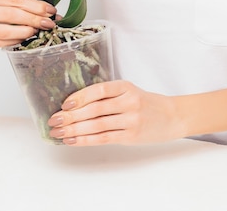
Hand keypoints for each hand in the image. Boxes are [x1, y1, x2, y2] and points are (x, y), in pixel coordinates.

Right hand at [0, 0, 56, 49]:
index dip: (35, 6)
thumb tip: (45, 11)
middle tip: (49, 23)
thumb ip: (16, 2)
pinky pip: (0, 44)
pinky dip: (15, 41)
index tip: (50, 10)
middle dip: (34, 19)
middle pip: (12, 16)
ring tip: (37, 31)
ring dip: (26, 32)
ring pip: (5, 32)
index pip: (15, 1)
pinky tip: (24, 38)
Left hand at [47, 80, 185, 145]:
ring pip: (96, 126)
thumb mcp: (130, 92)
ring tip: (59, 132)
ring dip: (74, 130)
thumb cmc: (146, 103)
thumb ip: (107, 96)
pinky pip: (103, 138)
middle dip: (71, 116)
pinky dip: (85, 140)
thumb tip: (74, 105)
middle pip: (95, 110)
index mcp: (126, 87)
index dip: (80, 97)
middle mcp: (129, 102)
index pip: (99, 90)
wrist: (172, 116)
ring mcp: (131, 120)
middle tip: (53, 120)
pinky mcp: (131, 136)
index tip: (64, 104)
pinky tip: (73, 140)